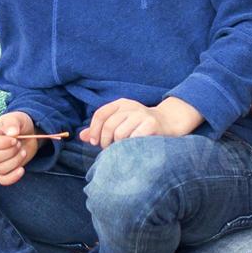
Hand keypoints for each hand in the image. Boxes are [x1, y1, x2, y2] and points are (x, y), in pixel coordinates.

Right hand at [0, 111, 38, 185]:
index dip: (3, 143)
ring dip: (15, 162)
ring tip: (23, 152)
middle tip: (20, 144)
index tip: (16, 139)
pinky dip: (13, 177)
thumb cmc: (18, 125)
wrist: (27, 134)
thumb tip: (12, 133)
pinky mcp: (3, 171)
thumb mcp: (17, 118)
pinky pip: (3, 180)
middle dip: (11, 152)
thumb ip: (13, 123)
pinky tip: (22, 170)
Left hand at [79, 97, 202, 146]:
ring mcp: (142, 115)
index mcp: (121, 103)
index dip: (94, 129)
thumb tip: (82, 136)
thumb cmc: (140, 125)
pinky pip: (134, 138)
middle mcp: (131, 106)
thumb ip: (101, 128)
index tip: (95, 142)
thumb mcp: (121, 122)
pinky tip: (134, 148)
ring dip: (118, 145)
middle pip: (109, 125)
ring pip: (120, 134)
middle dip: (105, 141)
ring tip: (122, 149)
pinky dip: (131, 146)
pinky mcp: (152, 125)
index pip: (101, 114)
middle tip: (109, 149)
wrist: (169, 122)